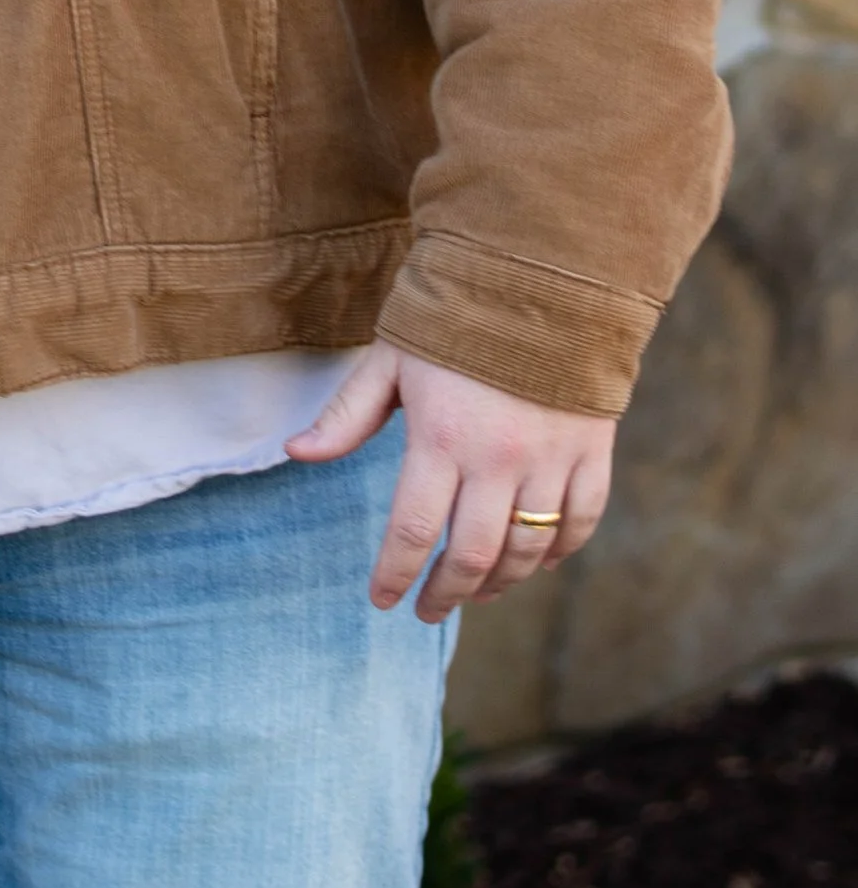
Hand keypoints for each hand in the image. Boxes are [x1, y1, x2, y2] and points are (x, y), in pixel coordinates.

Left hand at [287, 341, 614, 620]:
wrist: (541, 278)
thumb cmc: (454, 320)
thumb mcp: (390, 360)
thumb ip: (347, 415)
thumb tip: (295, 453)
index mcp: (442, 439)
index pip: (413, 531)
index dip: (394, 574)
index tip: (382, 600)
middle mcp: (499, 461)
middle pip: (472, 556)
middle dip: (444, 594)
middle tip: (426, 610)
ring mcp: (551, 461)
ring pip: (528, 551)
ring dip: (498, 583)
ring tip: (474, 592)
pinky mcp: (592, 452)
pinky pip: (579, 523)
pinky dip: (559, 553)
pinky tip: (538, 563)